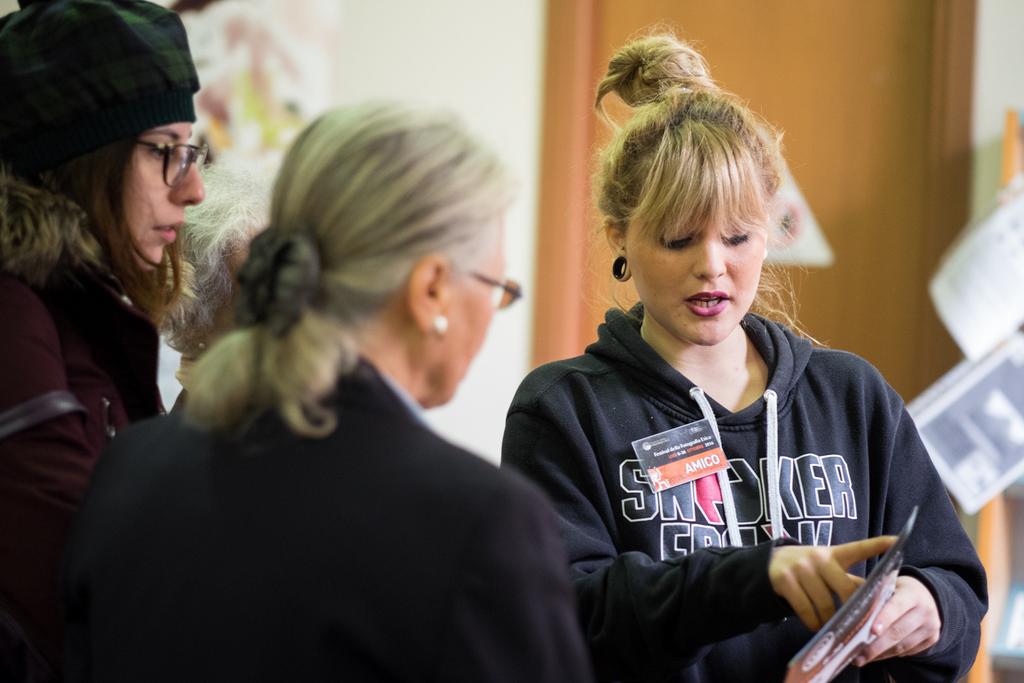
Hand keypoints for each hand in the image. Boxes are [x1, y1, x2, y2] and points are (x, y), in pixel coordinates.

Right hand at [769, 536, 896, 630]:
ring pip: (825, 604)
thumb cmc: (807, 570)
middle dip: (852, 611)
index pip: (858, 549)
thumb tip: (876, 601)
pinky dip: (813, 623)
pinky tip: (816, 627)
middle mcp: (818, 558)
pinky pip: (806, 610)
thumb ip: (848, 581)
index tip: (896, 540)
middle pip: (845, 590)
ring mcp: (800, 568)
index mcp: (833, 554)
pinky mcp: (785, 580)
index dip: (877, 545)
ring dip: (830, 621)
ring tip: (832, 629)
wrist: (769, 565)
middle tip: (857, 625)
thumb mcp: (827, 569)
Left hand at [855, 575, 940, 665]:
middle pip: (898, 631)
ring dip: (881, 653)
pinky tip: (876, 655)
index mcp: (912, 593)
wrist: (926, 595)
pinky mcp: (932, 639)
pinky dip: (890, 654)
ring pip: (902, 645)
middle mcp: (925, 610)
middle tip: (858, 654)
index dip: (884, 619)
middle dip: (876, 645)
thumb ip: (872, 594)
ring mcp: (931, 626)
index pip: (897, 606)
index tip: (872, 631)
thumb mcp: (887, 584)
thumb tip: (850, 609)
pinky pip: (908, 651)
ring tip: (862, 658)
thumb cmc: (898, 589)